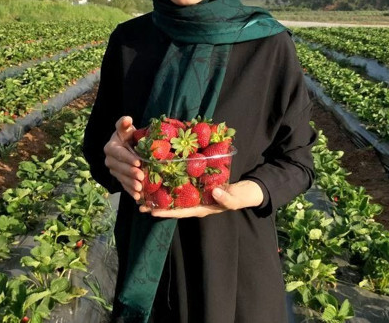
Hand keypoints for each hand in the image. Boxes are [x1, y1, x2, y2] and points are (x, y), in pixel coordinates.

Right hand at [104, 116, 143, 201]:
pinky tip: (138, 197)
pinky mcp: (119, 179)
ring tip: (140, 188)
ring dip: (130, 184)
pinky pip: (124, 186)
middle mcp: (109, 160)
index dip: (127, 158)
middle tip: (141, 176)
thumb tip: (127, 119)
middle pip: (119, 168)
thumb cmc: (129, 136)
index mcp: (111, 147)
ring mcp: (114, 171)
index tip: (138, 162)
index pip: (118, 153)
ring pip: (121, 178)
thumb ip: (124, 124)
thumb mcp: (126, 129)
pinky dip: (130, 192)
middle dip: (130, 173)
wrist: (128, 147)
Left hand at [140, 180, 263, 217]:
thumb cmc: (244, 195)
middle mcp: (197, 202)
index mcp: (204, 207)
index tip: (152, 210)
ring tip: (142, 190)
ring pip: (175, 195)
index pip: (182, 211)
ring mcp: (197, 194)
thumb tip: (215, 192)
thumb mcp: (237, 198)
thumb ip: (227, 197)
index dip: (167, 211)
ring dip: (160, 194)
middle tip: (138, 202)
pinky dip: (171, 182)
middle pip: (173, 205)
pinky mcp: (199, 185)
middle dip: (156, 204)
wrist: (250, 189)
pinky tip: (160, 176)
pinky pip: (182, 185)